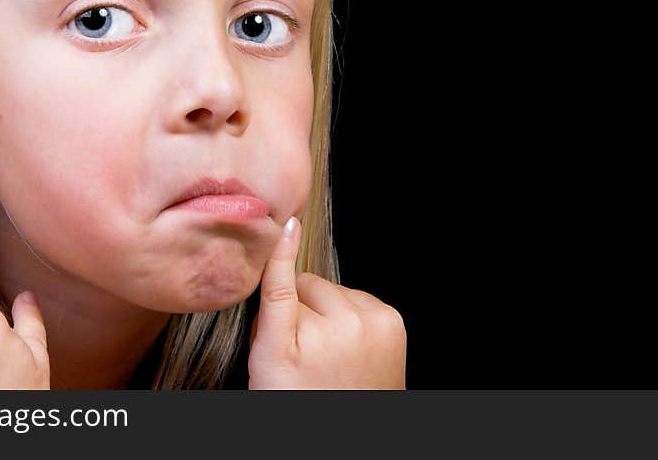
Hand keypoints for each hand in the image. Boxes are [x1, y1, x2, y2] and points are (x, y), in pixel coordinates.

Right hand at [248, 217, 406, 388]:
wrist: (350, 432)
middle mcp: (336, 332)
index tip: (287, 225)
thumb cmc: (300, 397)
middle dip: (301, 305)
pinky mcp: (392, 322)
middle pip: (307, 284)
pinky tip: (347, 341)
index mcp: (292, 346)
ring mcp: (369, 325)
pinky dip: (350, 311)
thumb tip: (280, 257)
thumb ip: (266, 315)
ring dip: (327, 307)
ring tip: (326, 346)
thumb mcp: (267, 363)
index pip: (282, 288)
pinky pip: (357, 295)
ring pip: (333, 288)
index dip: (283, 254)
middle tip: (301, 342)